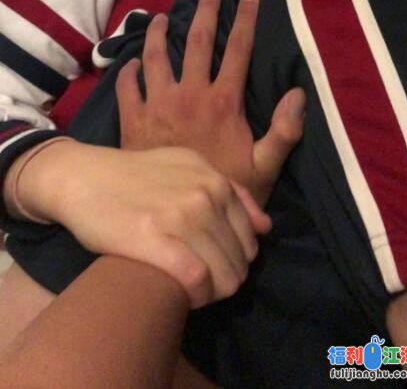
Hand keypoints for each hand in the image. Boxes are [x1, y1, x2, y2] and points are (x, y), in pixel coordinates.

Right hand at [16, 139, 269, 308]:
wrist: (84, 178)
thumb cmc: (136, 176)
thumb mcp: (188, 167)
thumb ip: (231, 192)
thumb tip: (264, 227)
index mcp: (216, 180)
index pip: (251, 240)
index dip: (235, 261)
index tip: (212, 265)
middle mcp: (205, 195)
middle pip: (240, 262)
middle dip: (224, 278)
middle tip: (198, 279)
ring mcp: (181, 217)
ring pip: (224, 277)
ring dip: (211, 292)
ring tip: (190, 288)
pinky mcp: (154, 240)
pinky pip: (197, 281)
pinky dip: (196, 296)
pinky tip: (182, 294)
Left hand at [116, 0, 304, 205]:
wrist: (173, 217)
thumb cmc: (224, 193)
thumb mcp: (264, 168)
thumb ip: (284, 132)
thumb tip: (297, 93)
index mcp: (222, 101)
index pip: (238, 49)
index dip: (246, 17)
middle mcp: (189, 93)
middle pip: (198, 41)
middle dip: (206, 10)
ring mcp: (157, 104)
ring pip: (156, 56)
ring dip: (159, 32)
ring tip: (161, 17)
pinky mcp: (133, 119)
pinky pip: (126, 86)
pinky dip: (127, 71)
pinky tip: (130, 63)